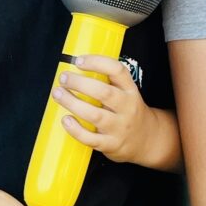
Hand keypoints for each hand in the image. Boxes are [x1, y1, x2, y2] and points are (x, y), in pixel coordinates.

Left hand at [52, 55, 172, 166]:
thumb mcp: (127, 93)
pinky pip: (91, 139)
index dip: (97, 62)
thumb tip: (77, 70)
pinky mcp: (111, 144)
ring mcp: (119, 127)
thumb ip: (109, 82)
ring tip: (58, 94)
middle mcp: (127, 107)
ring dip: (72, 103)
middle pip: (104, 93)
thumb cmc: (129, 112)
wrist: (148, 140)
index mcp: (130, 90)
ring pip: (95, 115)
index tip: (79, 60)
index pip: (117, 71)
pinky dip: (76, 129)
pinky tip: (66, 120)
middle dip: (80, 83)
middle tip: (64, 78)